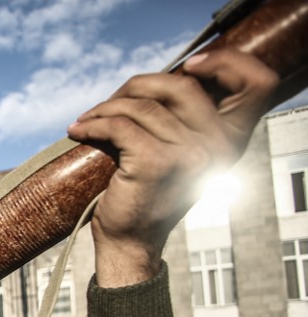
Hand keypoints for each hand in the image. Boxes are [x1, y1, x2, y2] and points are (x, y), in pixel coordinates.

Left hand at [67, 49, 277, 285]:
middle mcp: (216, 146)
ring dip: (104, 109)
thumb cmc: (146, 198)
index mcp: (228, 141)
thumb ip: (182, 124)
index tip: (183, 67)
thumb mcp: (176, 157)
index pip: (248, 83)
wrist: (131, 243)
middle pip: (178, 86)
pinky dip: (94, 125)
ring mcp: (188, 152)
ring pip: (141, 107)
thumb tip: (157, 81)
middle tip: (107, 104)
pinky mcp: (155, 161)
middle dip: (136, 87)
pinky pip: (119, 126)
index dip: (221, 62)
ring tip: (86, 121)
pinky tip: (78, 132)